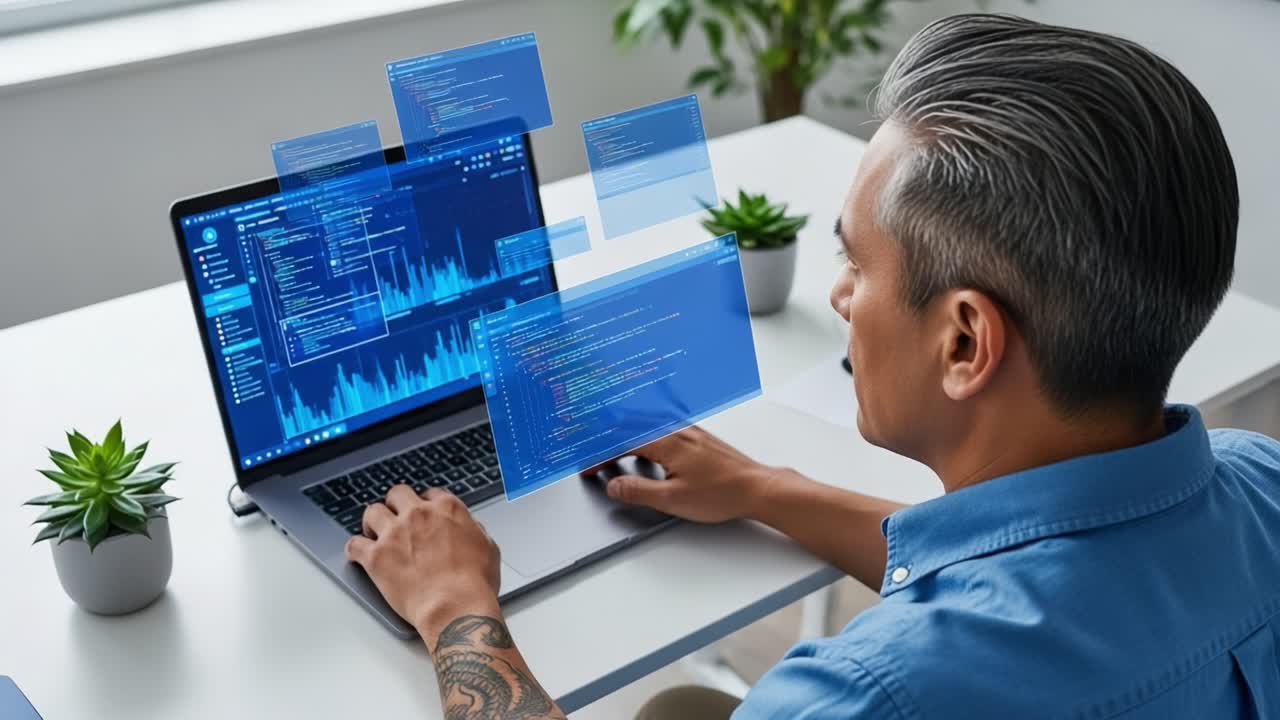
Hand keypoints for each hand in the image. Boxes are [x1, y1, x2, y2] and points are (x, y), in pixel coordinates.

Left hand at [345, 485, 499, 634]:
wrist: (456, 607)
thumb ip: (473, 530)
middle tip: (396, 518)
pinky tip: (358, 554)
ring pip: (372, 512)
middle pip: (397, 494)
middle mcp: (418, 515)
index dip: (425, 504)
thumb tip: (468, 528)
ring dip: (373, 522)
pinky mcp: (376, 557)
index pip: (430, 493)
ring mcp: (394, 534)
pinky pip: (354, 544)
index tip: (422, 513)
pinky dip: (355, 548)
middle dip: (396, 505)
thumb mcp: (488, 548)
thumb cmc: (475, 583)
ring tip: (374, 533)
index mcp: (447, 509)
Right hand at [584, 426, 775, 522]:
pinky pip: (663, 428)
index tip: (587, 468)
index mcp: (667, 442)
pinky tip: (646, 442)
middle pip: (633, 426)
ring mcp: (690, 431)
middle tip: (589, 448)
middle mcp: (677, 430)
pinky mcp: (699, 437)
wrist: (757, 487)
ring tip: (611, 443)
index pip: (622, 444)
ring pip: (648, 425)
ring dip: (626, 433)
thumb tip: (614, 485)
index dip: (600, 457)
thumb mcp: (673, 499)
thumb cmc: (722, 493)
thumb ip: (638, 491)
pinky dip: (645, 433)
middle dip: (608, 437)